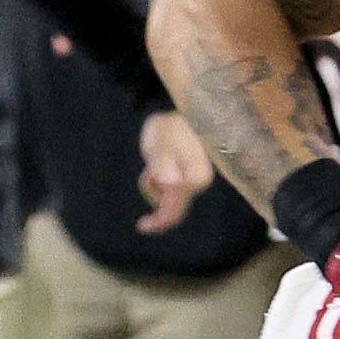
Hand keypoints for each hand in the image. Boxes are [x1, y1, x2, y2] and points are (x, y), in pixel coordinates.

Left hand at [136, 112, 211, 233]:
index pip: (176, 210)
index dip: (159, 222)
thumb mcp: (162, 144)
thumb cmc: (171, 127)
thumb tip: (168, 185)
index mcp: (196, 179)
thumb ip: (163, 165)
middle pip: (169, 206)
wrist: (181, 112)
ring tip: (155, 160)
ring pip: (165, 196)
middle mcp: (198, 184)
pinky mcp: (186, 177)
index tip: (141, 226)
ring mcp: (192, 181)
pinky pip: (166, 188)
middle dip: (153, 191)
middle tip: (149, 169)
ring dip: (153, 182)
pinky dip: (156, 179)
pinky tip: (158, 162)